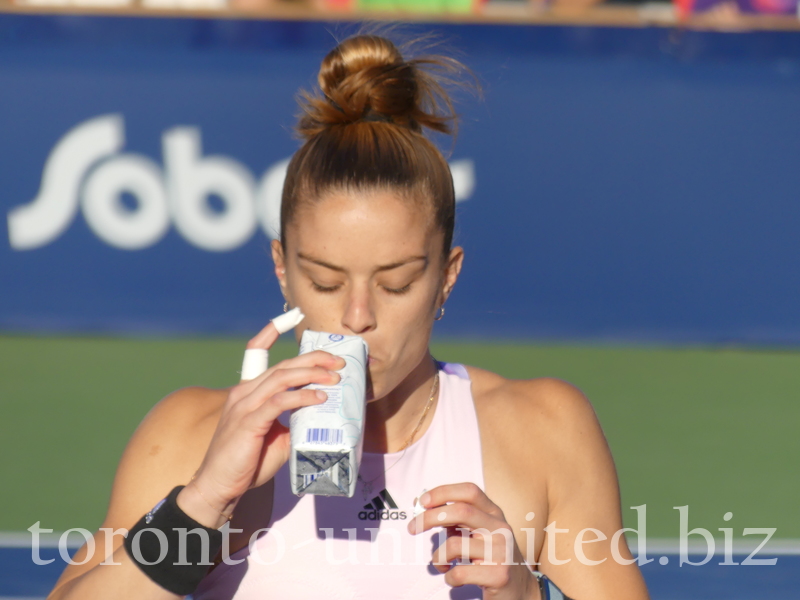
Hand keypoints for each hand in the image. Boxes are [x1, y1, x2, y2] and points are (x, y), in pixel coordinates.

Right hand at [179, 320, 344, 526]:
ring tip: (335, 377)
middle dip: (313, 358)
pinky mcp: (248, 422)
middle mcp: (244, 393)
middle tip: (338, 360)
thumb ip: (292, 424)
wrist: (218, 488)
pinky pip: (280, 402)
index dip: (271, 331)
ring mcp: (244, 405)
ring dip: (312, 374)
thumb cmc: (245, 465)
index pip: (256, 351)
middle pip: (283, 365)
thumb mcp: (275, 439)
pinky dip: (302, 396)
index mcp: (247, 392)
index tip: (292, 316)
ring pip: (283, 377)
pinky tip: (319, 397)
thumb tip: (317, 420)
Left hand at [408, 483, 540, 599]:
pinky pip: (459, 573)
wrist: (522, 590)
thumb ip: (457, 520)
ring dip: (438, 556)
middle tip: (412, 528)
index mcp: (495, 514)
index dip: (444, 492)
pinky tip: (454, 579)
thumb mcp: (480, 534)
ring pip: (455, 545)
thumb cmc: (492, 558)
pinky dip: (449, 577)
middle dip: (429, 518)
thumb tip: (423, 506)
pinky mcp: (499, 575)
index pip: (469, 491)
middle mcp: (501, 529)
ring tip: (440, 563)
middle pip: (460, 511)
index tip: (423, 501)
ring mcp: (502, 552)